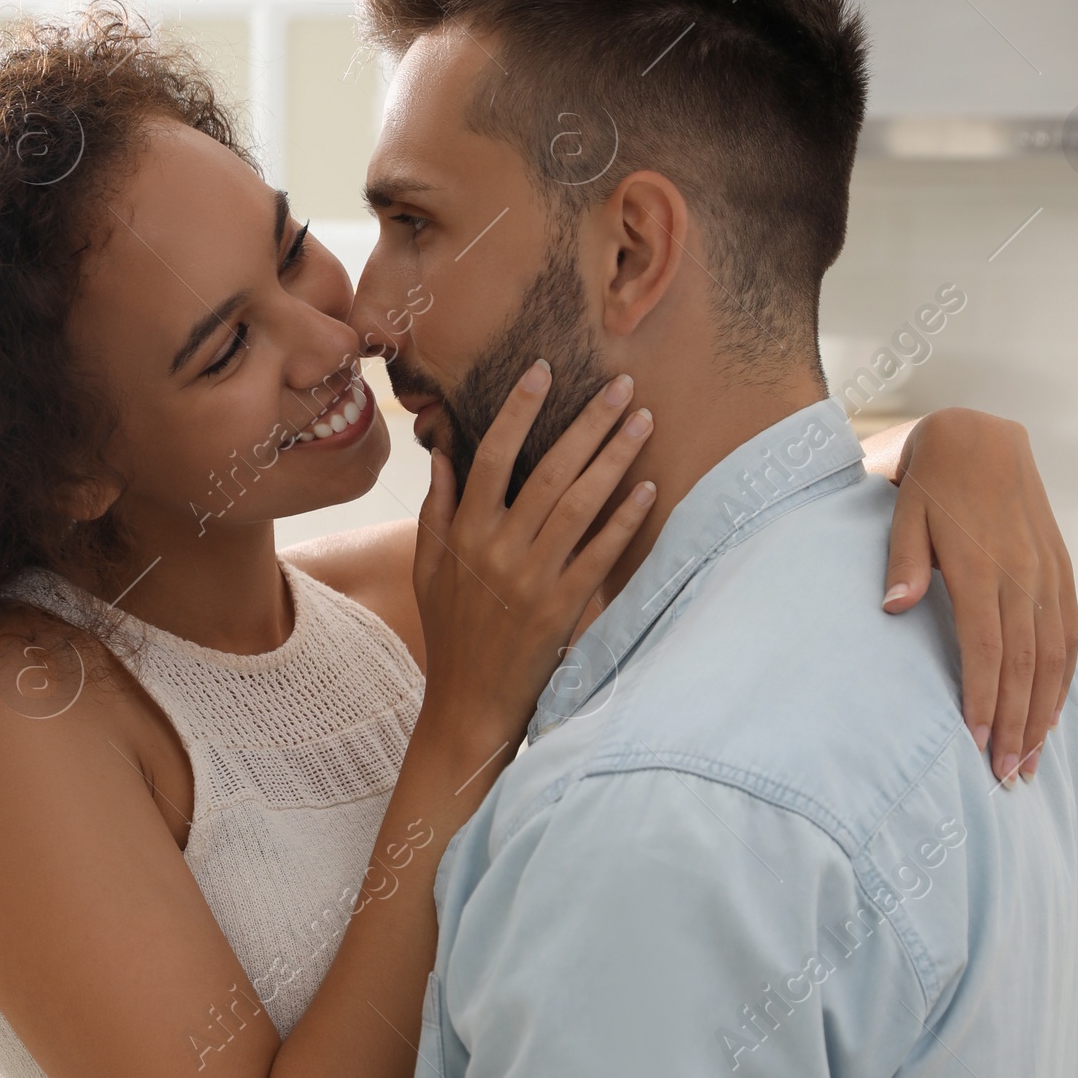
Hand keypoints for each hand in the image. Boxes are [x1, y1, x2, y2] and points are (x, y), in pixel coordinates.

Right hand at [412, 365, 655, 787]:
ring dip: (615, 459)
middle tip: (622, 386)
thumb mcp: (429, 571)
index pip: (491, 456)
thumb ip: (437, 512)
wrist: (469, 706)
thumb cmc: (452, 636)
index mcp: (464, 534)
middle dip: (588, 423)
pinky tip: (648, 489)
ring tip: (643, 422)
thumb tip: (444, 455)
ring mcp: (532, 579)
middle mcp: (498, 549)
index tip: (544, 371)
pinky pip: (599, 555)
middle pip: (548, 470)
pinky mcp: (561, 609)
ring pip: (579, 505)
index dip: (518, 411)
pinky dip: (624, 521)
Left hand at [873, 410, 1077, 782]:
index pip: (987, 648)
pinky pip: (1068, 631)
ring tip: (1030, 759)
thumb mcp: (904, 514)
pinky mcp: (1058, 568)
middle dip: (1018, 724)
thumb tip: (893, 609)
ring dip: (1044, 711)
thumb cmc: (930, 481)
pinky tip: (1052, 712)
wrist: (979, 435)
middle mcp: (1022, 574)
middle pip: (1025, 664)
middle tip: (1006, 774)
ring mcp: (1046, 572)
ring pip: (1053, 654)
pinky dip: (1063, 676)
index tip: (978, 742)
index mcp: (981, 567)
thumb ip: (902, 563)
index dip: (986, 699)